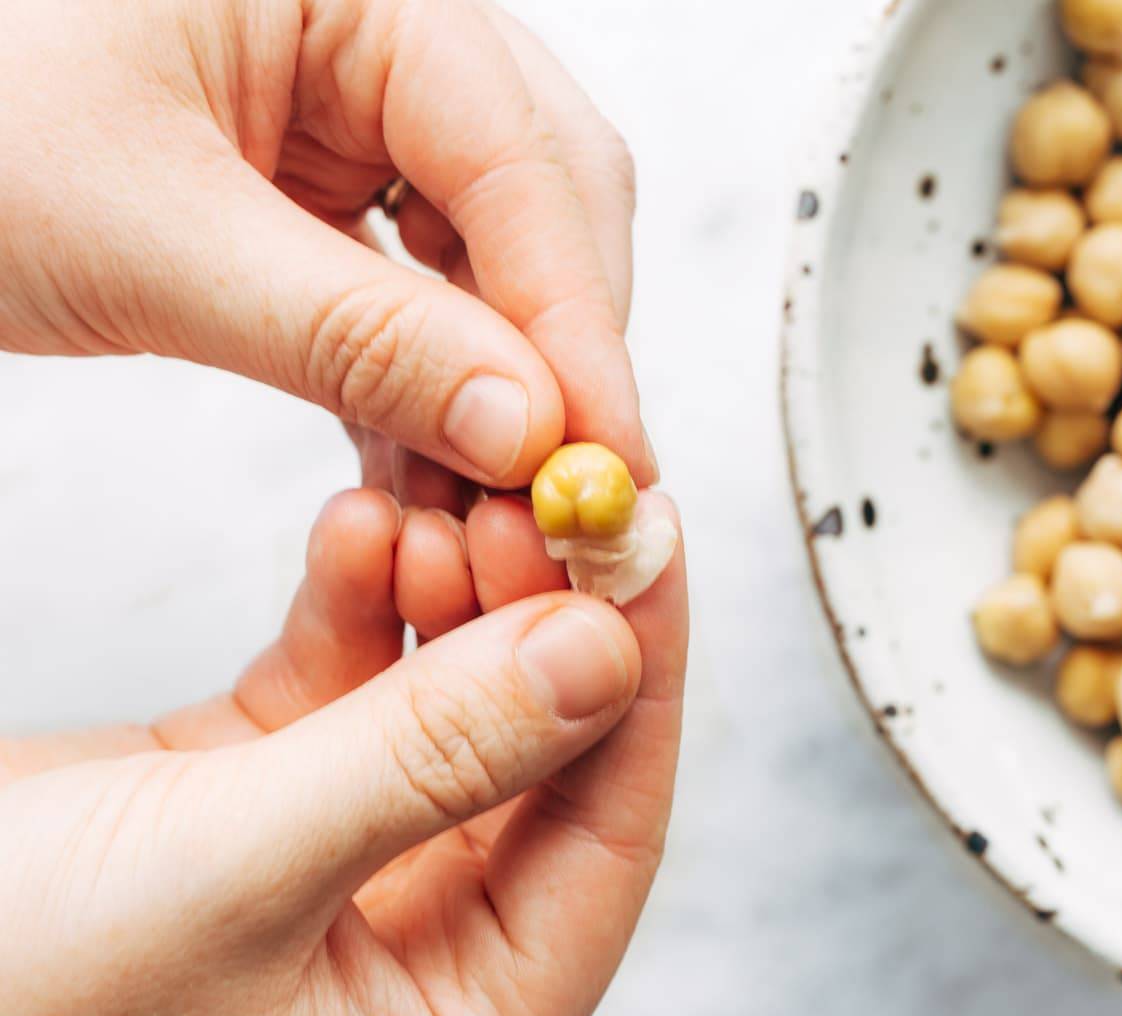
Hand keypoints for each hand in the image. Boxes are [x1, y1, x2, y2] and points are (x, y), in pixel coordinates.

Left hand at [0, 0, 653, 489]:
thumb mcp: (149, 235)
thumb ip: (356, 333)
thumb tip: (522, 426)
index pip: (519, 156)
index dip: (575, 324)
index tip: (609, 459)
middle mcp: (373, 29)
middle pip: (538, 200)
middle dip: (556, 352)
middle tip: (568, 487)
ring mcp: (350, 110)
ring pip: (487, 257)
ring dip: (496, 386)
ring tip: (493, 499)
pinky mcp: (317, 191)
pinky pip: (413, 291)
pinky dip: (427, 386)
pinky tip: (430, 464)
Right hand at [0, 488, 685, 1015]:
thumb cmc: (5, 996)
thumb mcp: (239, 874)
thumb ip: (436, 759)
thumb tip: (605, 652)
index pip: (608, 830)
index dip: (636, 670)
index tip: (643, 530)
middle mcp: (426, 954)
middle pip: (543, 752)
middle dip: (538, 613)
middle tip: (533, 490)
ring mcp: (358, 864)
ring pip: (456, 700)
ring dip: (452, 592)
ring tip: (437, 501)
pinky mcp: (283, 790)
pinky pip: (361, 676)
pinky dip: (365, 599)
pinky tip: (361, 523)